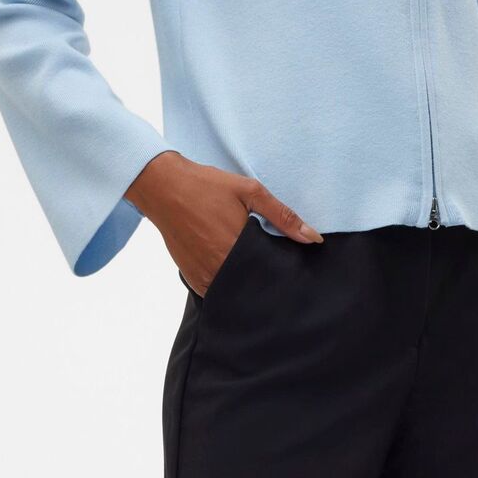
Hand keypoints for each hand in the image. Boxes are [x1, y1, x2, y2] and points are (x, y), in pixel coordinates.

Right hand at [125, 150, 322, 294]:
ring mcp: (206, 277)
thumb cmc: (206, 186)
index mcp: (239, 249)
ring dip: (245, 284)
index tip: (287, 268)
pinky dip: (227, 285)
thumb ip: (283, 216)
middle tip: (269, 267)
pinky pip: (218, 291)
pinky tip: (231, 269)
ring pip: (236, 291)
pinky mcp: (194, 280)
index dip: (280, 271)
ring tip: (249, 268)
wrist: (163, 188)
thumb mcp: (250, 192)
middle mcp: (221, 269)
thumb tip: (313, 238)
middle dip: (264, 279)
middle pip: (254, 285)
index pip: (270, 273)